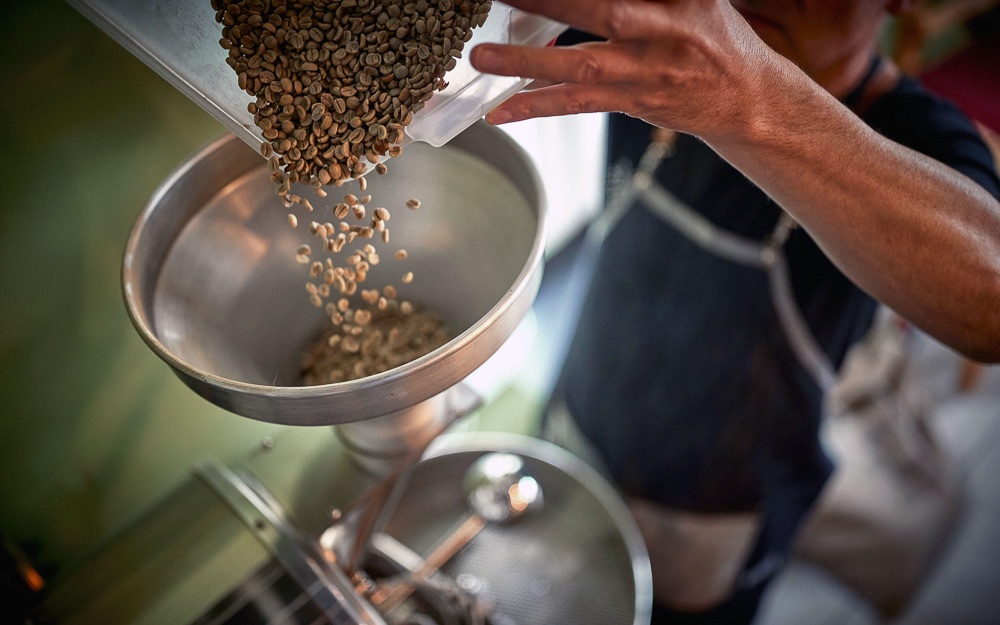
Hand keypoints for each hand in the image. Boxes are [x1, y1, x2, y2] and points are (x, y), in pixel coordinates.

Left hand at [470, 0, 780, 143]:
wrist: (747, 99)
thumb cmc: (714, 37)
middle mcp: (663, 30)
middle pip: (599, 10)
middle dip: (548, 3)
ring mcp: (646, 72)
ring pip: (581, 65)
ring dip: (527, 62)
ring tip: (482, 55)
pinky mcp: (632, 101)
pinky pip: (579, 105)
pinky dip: (537, 106)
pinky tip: (501, 109)